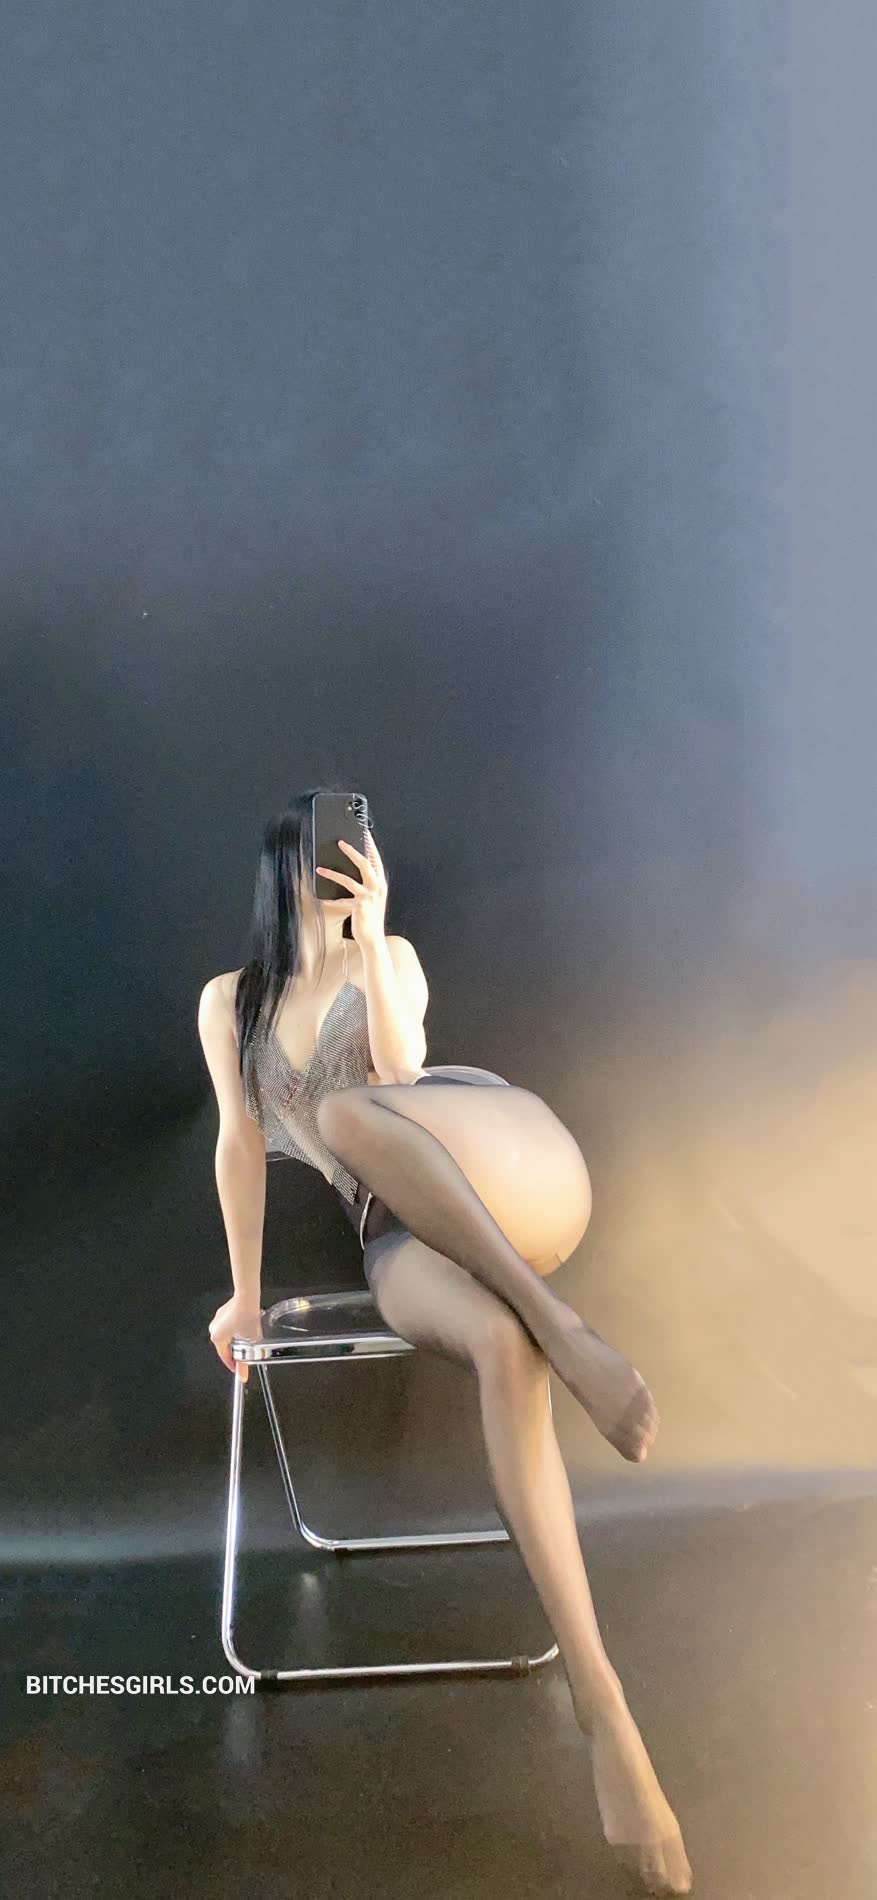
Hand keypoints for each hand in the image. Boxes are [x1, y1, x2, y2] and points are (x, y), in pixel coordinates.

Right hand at [208, 1294, 263, 1384]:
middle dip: (235, 1351)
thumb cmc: (247, 1317)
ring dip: (236, 1340)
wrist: (248, 1297)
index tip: (239, 1370)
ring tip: (247, 1341)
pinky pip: (229, 1325)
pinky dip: (236, 1329)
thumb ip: (244, 1362)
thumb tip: (242, 1374)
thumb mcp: (249, 1343)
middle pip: (225, 1346)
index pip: (224, 1356)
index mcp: (217, 1338)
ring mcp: (218, 1319)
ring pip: (227, 1335)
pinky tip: (245, 1328)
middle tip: (246, 1355)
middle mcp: (214, 1328)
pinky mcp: (224, 1311)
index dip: (233, 1365)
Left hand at [315, 832, 387, 950]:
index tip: (363, 833)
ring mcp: (369, 898)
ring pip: (349, 880)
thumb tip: (355, 866)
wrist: (374, 938)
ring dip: (332, 873)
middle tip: (340, 842)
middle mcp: (377, 888)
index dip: (370, 845)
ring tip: (320, 868)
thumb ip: (368, 882)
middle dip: (352, 851)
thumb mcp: (373, 896)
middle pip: (365, 864)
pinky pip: (342, 901)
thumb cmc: (371, 916)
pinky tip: (321, 899)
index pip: (376, 859)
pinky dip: (330, 901)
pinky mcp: (359, 908)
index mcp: (380, 883)